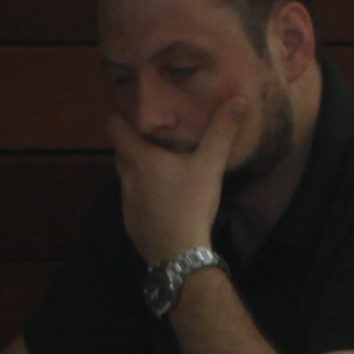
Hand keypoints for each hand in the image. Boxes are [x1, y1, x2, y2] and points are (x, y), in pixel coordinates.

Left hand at [108, 86, 253, 271]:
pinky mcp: (131, 224)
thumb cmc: (190, 204)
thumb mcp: (209, 166)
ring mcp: (126, 203)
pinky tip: (161, 200)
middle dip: (131, 142)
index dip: (119, 116)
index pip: (115, 128)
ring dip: (137, 170)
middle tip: (151, 135)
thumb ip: (222, 133)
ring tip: (158, 166)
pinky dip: (142, 195)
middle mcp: (126, 178)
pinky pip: (132, 201)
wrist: (179, 254)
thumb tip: (239, 99)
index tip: (131, 109)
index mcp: (140, 159)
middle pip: (120, 152)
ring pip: (126, 178)